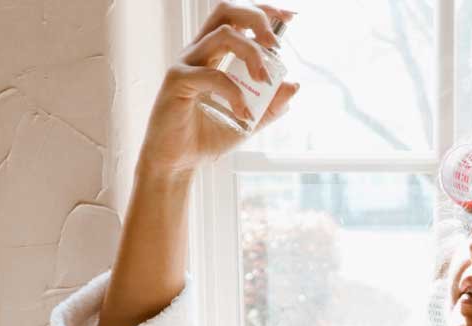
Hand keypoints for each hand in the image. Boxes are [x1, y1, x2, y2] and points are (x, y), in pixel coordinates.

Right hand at [138, 4, 299, 180]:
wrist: (178, 164)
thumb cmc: (205, 139)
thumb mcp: (246, 122)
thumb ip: (269, 106)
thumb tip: (293, 86)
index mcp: (213, 55)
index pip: (237, 18)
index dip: (263, 10)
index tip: (289, 17)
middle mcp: (199, 52)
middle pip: (227, 11)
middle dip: (257, 18)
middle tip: (276, 44)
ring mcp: (186, 63)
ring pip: (223, 35)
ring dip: (252, 54)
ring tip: (265, 81)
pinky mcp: (177, 81)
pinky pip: (213, 76)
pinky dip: (235, 93)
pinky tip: (243, 114)